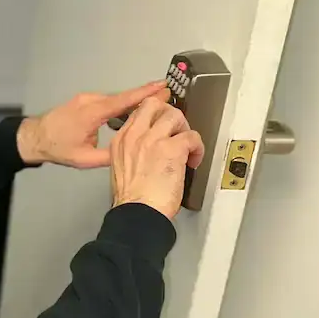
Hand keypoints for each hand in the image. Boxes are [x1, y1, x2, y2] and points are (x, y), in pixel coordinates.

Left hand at [17, 82, 169, 168]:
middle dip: (144, 96)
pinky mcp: (84, 101)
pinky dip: (119, 105)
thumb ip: (109, 157)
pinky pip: (106, 101)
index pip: (123, 100)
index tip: (162, 85)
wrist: (35, 138)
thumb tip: (131, 154)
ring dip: (131, 102)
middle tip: (167, 95)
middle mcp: (90, 101)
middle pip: (123, 97)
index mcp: (92, 113)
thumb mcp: (85, 159)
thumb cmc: (57, 148)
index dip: (144, 93)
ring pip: (114, 99)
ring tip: (153, 106)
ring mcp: (86, 99)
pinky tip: (130, 113)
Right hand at [110, 93, 205, 219]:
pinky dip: (198, 147)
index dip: (154, 115)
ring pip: (175, 115)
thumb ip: (132, 153)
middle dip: (169, 113)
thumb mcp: (120, 169)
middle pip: (154, 105)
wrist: (138, 213)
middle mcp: (135, 135)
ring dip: (185, 129)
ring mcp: (153, 140)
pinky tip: (194, 159)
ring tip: (187, 146)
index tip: (163, 120)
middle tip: (177, 129)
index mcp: (121, 141)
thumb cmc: (131, 200)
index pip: (138, 112)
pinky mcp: (172, 149)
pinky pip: (192, 136)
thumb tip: (148, 150)